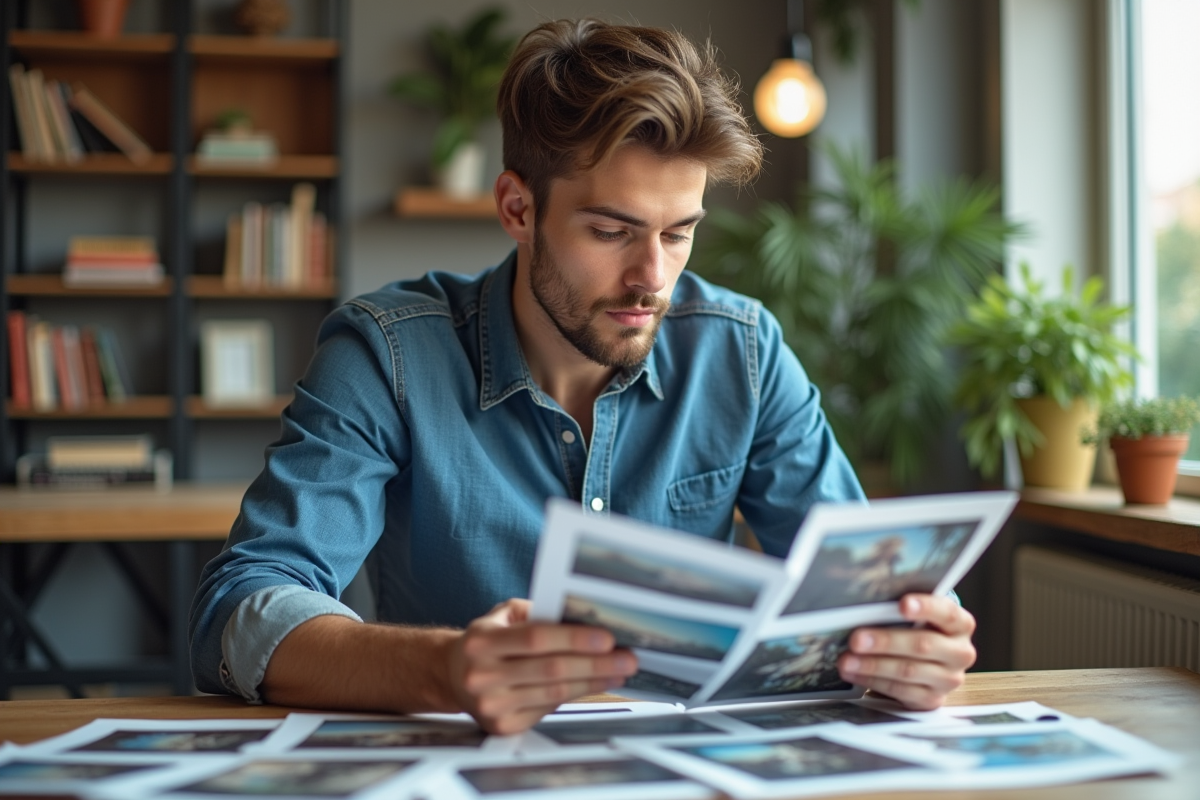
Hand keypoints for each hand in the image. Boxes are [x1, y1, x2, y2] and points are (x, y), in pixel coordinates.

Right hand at [446, 599, 637, 733]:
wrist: (453, 675)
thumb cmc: (490, 639)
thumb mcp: (505, 615)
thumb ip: (538, 613)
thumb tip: (586, 619)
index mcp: (481, 641)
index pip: (535, 639)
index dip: (574, 639)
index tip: (608, 638)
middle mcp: (482, 676)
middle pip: (550, 670)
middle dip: (595, 664)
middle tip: (627, 659)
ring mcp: (491, 705)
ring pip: (554, 694)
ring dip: (593, 683)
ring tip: (619, 672)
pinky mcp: (502, 726)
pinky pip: (547, 709)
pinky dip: (576, 697)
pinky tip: (594, 686)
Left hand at [838, 593, 975, 709]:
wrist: (930, 662)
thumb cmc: (917, 629)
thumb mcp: (916, 615)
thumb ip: (900, 609)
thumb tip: (866, 603)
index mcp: (960, 624)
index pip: (946, 613)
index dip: (925, 607)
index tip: (902, 604)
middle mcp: (959, 653)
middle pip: (922, 645)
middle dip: (885, 641)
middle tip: (856, 639)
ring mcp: (948, 679)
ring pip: (908, 671)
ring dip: (873, 665)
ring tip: (846, 660)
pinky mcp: (932, 700)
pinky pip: (900, 691)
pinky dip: (873, 681)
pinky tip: (855, 674)